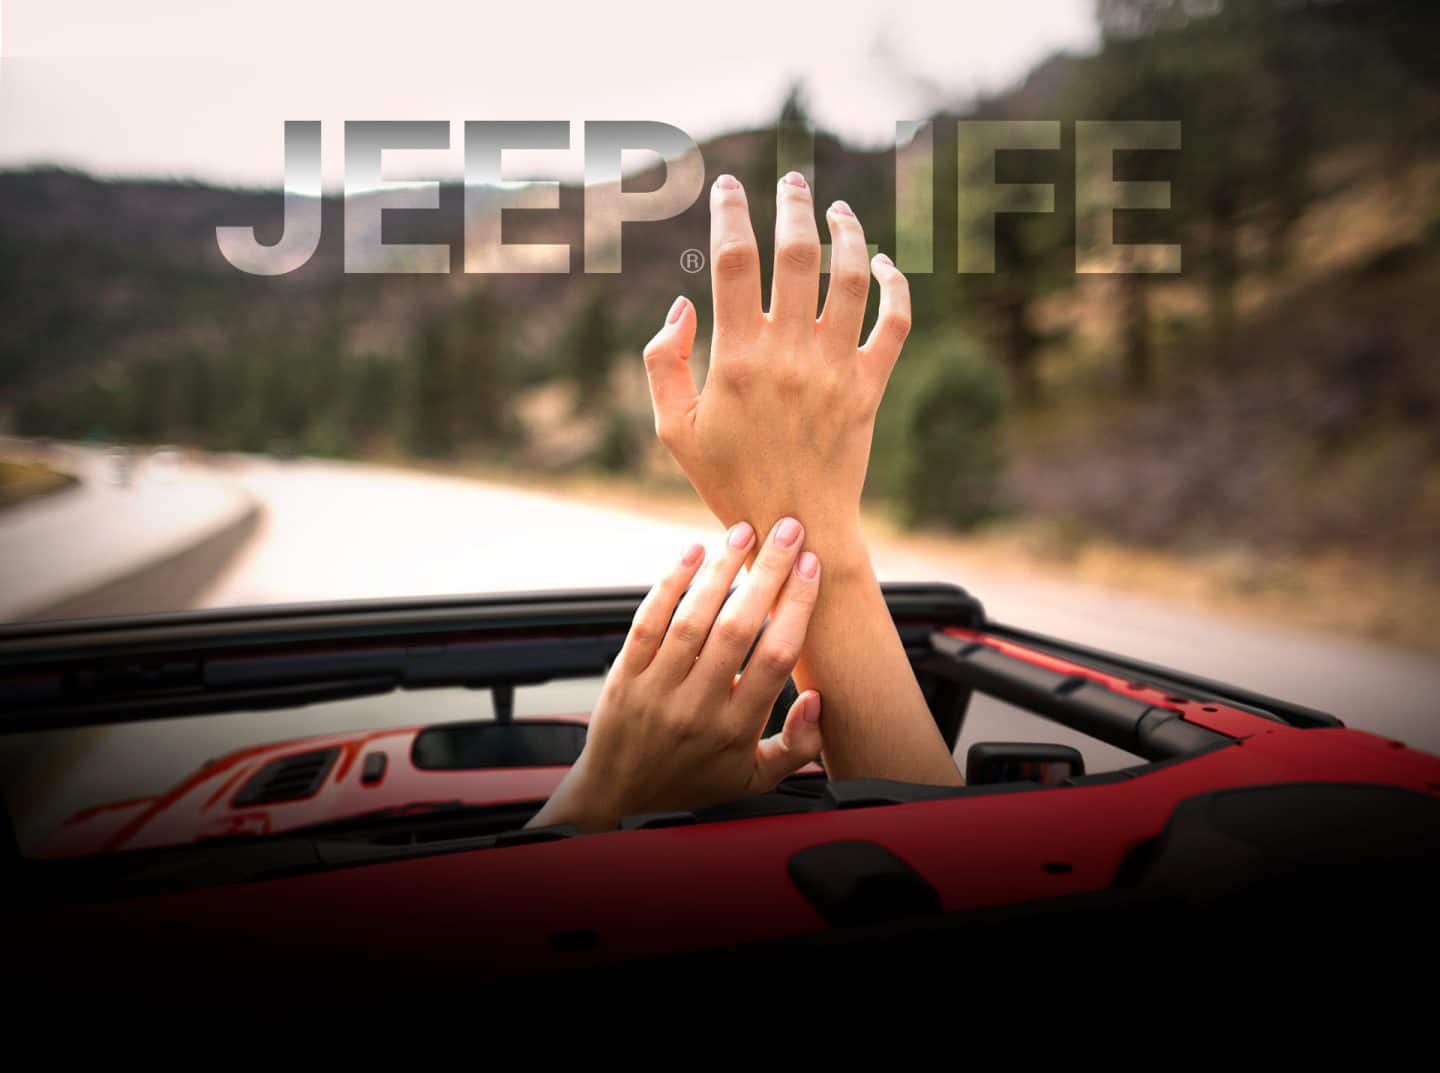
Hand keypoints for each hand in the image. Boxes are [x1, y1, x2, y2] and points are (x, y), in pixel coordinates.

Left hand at [529, 517, 822, 832]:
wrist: (618, 796)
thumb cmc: (694, 779)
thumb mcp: (754, 779)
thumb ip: (797, 747)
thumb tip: (817, 698)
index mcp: (736, 730)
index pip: (776, 659)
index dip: (796, 607)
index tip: (812, 566)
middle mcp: (696, 707)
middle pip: (737, 629)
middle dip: (767, 573)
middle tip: (787, 529)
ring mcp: (656, 690)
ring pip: (692, 619)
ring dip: (721, 569)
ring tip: (743, 532)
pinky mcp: (624, 675)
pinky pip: (648, 621)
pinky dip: (670, 583)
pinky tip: (692, 552)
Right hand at [640, 171, 911, 565]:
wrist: (795, 528)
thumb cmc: (727, 480)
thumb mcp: (673, 429)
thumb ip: (662, 361)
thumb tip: (682, 302)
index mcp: (736, 358)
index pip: (733, 262)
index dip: (729, 213)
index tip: (727, 185)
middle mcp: (789, 354)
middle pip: (798, 253)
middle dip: (793, 205)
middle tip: (791, 180)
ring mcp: (835, 368)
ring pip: (852, 277)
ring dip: (848, 233)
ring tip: (837, 210)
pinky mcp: (869, 387)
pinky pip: (893, 324)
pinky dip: (895, 287)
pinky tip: (884, 265)